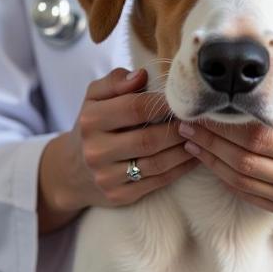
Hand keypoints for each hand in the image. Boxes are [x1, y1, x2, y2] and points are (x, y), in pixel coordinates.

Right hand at [38, 67, 197, 233]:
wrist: (72, 170)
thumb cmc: (94, 125)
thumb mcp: (95, 98)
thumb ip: (115, 81)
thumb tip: (141, 75)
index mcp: (91, 120)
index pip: (135, 108)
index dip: (165, 103)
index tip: (184, 100)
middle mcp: (96, 151)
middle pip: (149, 139)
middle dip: (178, 129)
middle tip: (199, 121)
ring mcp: (106, 177)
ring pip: (156, 163)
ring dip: (184, 150)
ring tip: (200, 137)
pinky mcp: (120, 196)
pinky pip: (157, 182)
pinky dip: (180, 169)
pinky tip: (193, 156)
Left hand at [179, 81, 272, 231]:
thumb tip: (268, 85)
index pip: (257, 138)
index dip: (226, 127)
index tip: (203, 112)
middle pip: (243, 160)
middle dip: (210, 141)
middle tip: (186, 124)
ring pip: (239, 180)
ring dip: (210, 159)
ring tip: (190, 139)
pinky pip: (244, 193)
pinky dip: (222, 175)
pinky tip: (207, 157)